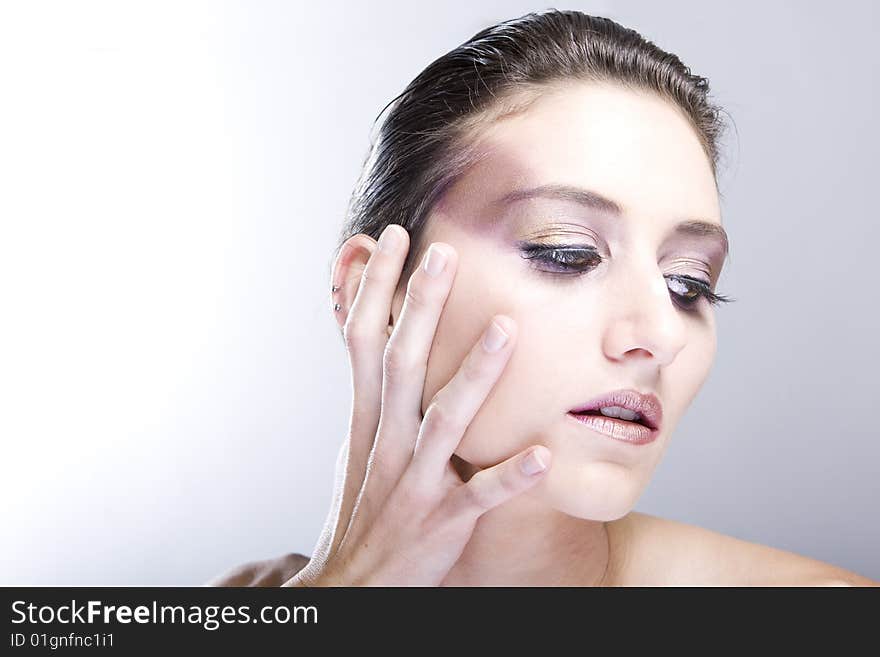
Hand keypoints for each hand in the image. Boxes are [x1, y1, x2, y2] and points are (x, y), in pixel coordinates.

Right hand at [283, 224, 551, 585]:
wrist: (352, 585)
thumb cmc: (364, 506)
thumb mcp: (361, 444)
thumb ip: (376, 393)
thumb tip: (381, 340)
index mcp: (368, 420)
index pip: (364, 341)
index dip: (376, 289)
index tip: (394, 237)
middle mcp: (388, 443)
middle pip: (402, 364)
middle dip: (422, 306)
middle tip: (445, 252)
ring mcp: (415, 483)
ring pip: (445, 421)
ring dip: (476, 375)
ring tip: (508, 330)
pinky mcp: (442, 523)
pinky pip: (480, 498)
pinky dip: (509, 477)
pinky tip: (544, 455)